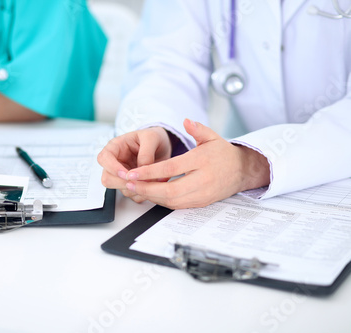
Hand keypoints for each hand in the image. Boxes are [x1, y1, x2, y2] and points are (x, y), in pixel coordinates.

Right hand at [97, 126, 172, 202]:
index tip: (126, 174)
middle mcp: (116, 163)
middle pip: (107, 178)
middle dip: (123, 182)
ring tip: (151, 180)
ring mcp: (122, 175)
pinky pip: (132, 195)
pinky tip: (152, 185)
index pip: (103, 159)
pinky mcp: (131, 184)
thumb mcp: (151, 137)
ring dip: (135, 188)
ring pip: (119, 189)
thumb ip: (146, 153)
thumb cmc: (153, 138)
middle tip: (140, 180)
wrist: (163, 145)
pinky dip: (142, 193)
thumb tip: (141, 169)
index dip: (112, 168)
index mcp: (115, 148)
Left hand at [123, 119, 270, 208]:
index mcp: (202, 161)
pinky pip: (178, 206)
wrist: (243, 171)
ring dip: (152, 197)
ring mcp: (202, 194)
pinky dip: (162, 202)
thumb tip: (185, 121)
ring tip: (136, 189)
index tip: (133, 173)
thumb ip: (198, 129)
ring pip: (172, 201)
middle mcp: (202, 179)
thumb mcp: (212, 137)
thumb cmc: (224, 154)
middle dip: (146, 189)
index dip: (149, 172)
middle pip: (169, 190)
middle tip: (129, 184)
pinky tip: (151, 194)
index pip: (171, 168)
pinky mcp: (201, 203)